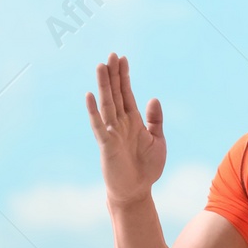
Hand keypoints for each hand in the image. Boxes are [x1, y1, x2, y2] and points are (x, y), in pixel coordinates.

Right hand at [85, 53, 164, 205]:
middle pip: (115, 94)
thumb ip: (155, 120)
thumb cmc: (146, 169)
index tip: (122, 58)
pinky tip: (90, 96)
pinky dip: (94, 111)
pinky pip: (99, 126)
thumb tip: (153, 98)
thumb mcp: (157, 141)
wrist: (136, 192)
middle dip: (114, 75)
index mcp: (133, 121)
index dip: (124, 76)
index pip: (126, 94)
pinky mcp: (107, 145)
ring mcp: (112, 133)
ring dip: (104, 86)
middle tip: (111, 55)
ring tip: (101, 67)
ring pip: (106, 105)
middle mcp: (120, 124)